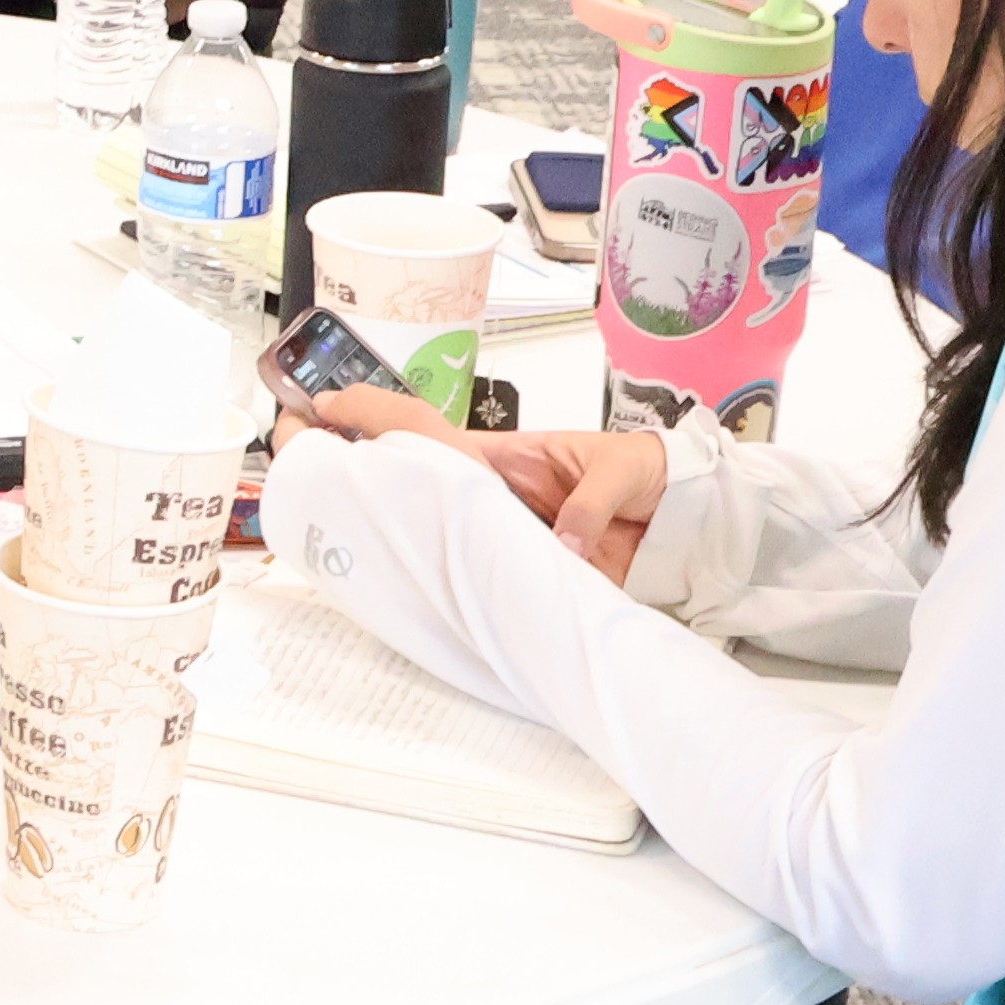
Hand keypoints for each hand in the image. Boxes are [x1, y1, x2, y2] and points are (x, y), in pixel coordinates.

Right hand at [293, 394, 667, 588]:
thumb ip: (591, 503)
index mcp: (508, 457)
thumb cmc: (651, 473)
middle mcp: (496, 495)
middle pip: (422, 488)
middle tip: (315, 477)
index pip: (433, 433)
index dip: (377, 418)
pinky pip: (487, 578)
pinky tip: (427, 595)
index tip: (326, 409)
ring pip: (446, 534)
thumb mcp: (623, 471)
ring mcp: (507, 534)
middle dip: (370, 481)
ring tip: (357, 539)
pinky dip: (458, 587)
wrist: (689, 517)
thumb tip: (562, 541)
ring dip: (410, 538)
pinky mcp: (528, 570)